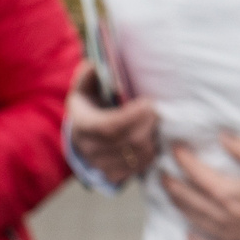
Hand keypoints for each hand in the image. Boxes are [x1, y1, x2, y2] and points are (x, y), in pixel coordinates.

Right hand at [67, 69, 160, 185]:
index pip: (109, 127)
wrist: (81, 135)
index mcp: (82, 126)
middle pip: (130, 141)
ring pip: (138, 155)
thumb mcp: (84, 89)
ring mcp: (101, 164)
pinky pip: (140, 166)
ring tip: (155, 123)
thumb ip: (89, 77)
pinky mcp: (113, 174)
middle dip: (149, 124)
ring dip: (153, 137)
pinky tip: (151, 138)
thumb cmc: (89, 106)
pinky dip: (151, 152)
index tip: (149, 103)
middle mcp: (89, 148)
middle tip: (158, 110)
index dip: (133, 116)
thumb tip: (94, 65)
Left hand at [161, 135, 239, 239]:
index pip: (196, 172)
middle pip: (186, 197)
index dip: (182, 158)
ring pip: (192, 219)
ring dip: (177, 205)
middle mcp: (219, 215)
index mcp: (227, 193)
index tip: (175, 148)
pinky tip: (190, 235)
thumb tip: (223, 137)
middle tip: (161, 173)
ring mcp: (225, 236)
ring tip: (170, 195)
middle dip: (171, 182)